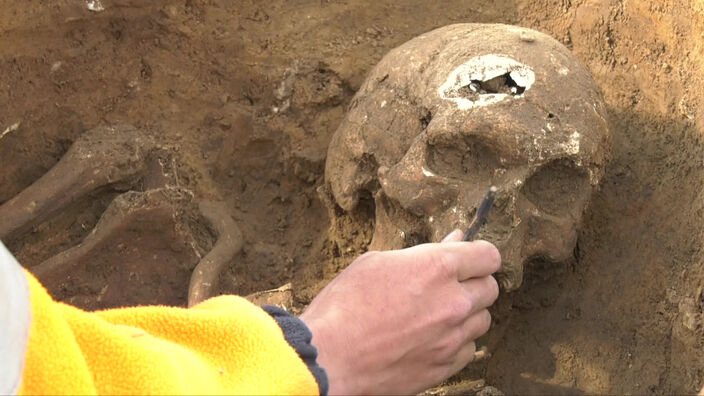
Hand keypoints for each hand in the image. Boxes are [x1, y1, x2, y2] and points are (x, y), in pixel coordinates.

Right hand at [300, 230, 500, 394]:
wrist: (328, 358)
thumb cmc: (344, 306)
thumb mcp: (376, 263)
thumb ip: (420, 253)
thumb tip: (453, 241)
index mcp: (436, 268)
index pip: (488, 256)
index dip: (479, 255)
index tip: (470, 259)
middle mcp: (453, 302)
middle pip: (490, 288)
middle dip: (473, 283)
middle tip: (447, 286)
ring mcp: (451, 338)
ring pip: (482, 320)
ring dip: (466, 314)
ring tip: (434, 314)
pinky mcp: (444, 367)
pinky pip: (468, 349)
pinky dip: (456, 342)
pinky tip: (431, 338)